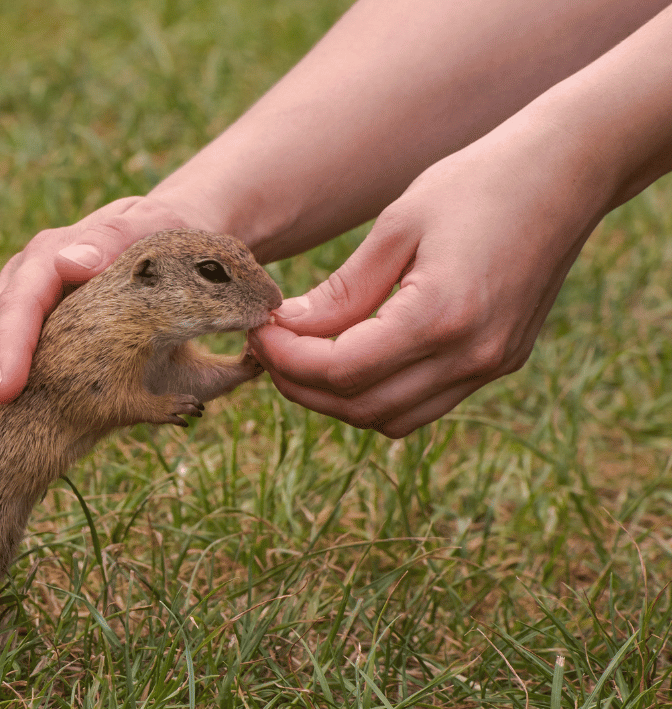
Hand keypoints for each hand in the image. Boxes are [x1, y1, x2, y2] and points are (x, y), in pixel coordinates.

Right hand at [0, 196, 196, 435]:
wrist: (162, 243)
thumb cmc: (170, 251)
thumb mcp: (158, 236)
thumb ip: (120, 242)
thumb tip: (74, 262)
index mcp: (56, 256)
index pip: (25, 296)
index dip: (11, 342)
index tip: (4, 390)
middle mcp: (20, 279)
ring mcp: (4, 305)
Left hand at [248, 119, 608, 437]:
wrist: (569, 171)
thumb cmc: (478, 181)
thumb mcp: (398, 225)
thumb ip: (342, 290)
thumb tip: (287, 328)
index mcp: (442, 316)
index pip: (339, 371)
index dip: (285, 358)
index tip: (258, 327)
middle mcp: (471, 355)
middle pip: (360, 407)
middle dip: (300, 385)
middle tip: (269, 345)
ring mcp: (490, 365)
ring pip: (390, 418)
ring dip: (336, 398)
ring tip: (302, 354)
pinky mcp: (499, 362)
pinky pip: (423, 404)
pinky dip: (377, 392)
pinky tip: (351, 354)